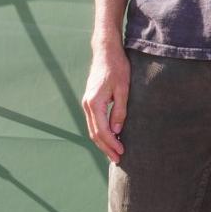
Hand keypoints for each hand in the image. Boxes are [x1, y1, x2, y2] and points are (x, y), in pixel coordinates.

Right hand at [82, 41, 129, 162]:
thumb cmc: (117, 67)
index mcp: (94, 103)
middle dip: (106, 147)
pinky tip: (110, 137)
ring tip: (114, 152)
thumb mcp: (124, 88)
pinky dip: (101, 132)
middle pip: (94, 133)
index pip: (101, 131)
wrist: (106, 52)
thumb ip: (120, 110)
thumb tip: (118, 131)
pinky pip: (94, 122)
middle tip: (118, 159)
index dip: (111, 144)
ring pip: (93, 129)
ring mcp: (87, 103)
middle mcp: (87, 105)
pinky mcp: (90, 101)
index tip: (121, 153)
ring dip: (103, 142)